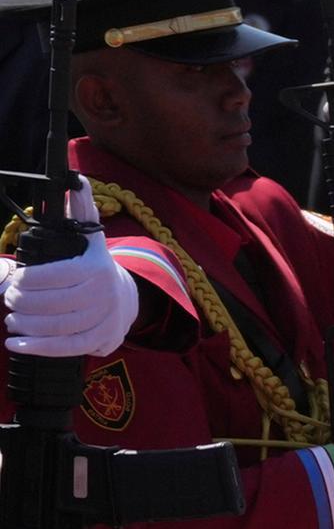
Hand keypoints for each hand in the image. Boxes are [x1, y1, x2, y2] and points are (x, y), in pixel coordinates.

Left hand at [2, 185, 136, 357]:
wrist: (127, 298)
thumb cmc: (96, 266)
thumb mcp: (90, 237)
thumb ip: (81, 210)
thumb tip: (75, 180)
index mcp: (95, 268)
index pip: (54, 275)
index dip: (27, 280)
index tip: (13, 280)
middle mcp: (102, 294)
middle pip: (53, 303)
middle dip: (23, 302)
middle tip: (9, 299)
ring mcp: (103, 319)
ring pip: (58, 326)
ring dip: (27, 325)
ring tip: (11, 320)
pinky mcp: (100, 340)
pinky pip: (66, 347)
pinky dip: (37, 348)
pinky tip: (16, 345)